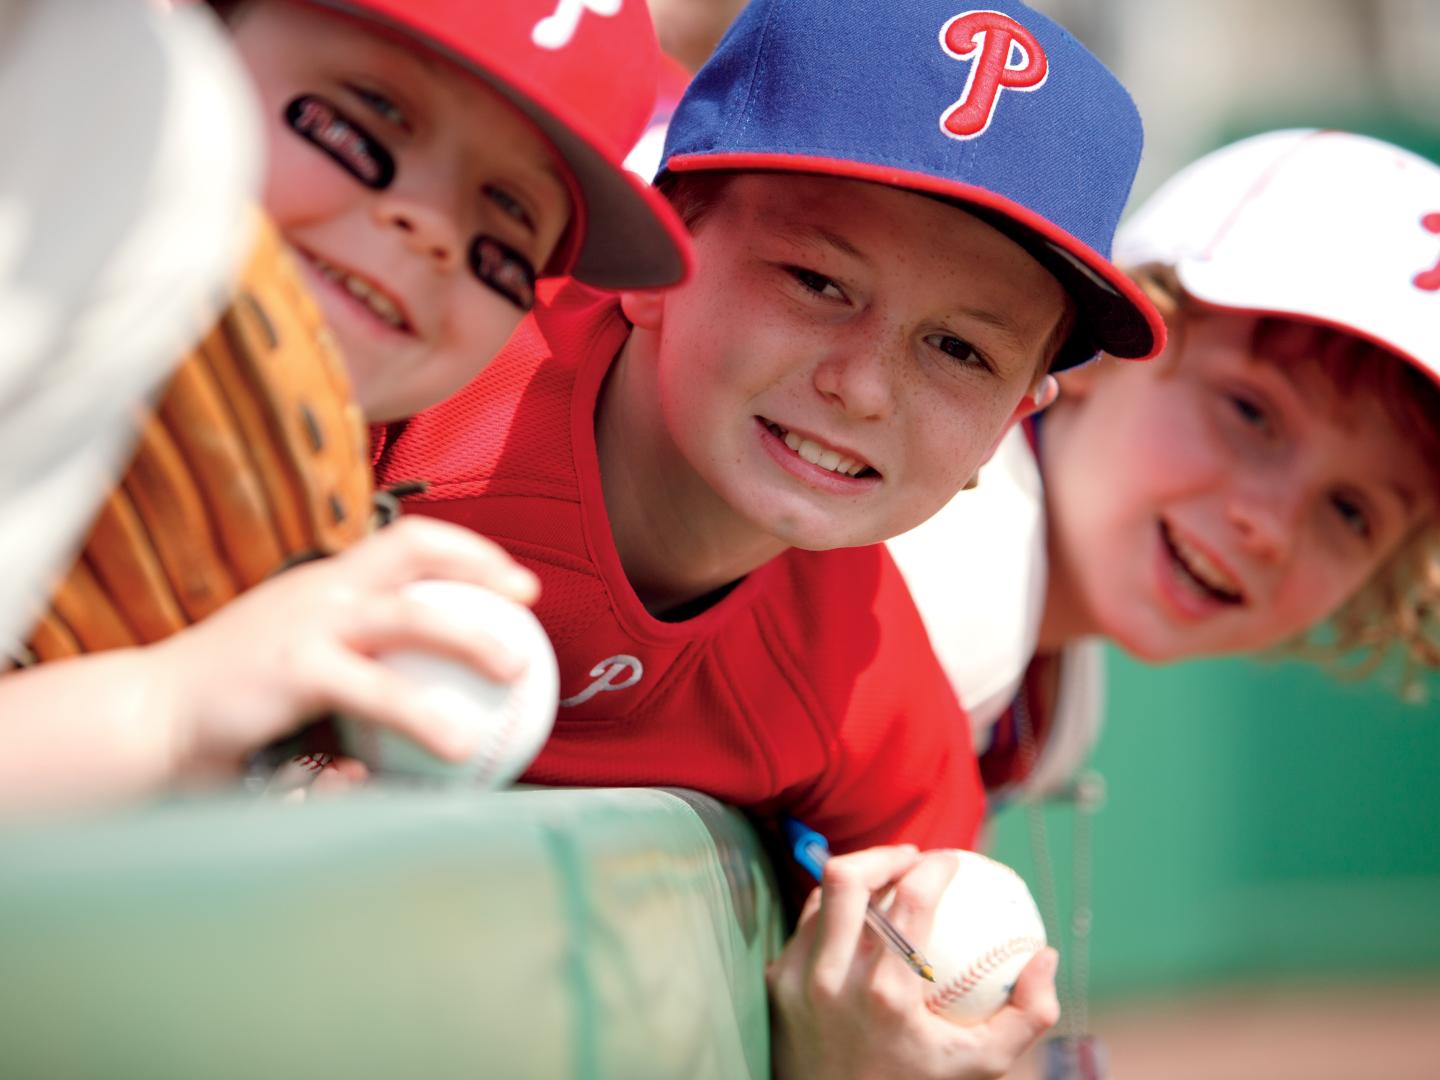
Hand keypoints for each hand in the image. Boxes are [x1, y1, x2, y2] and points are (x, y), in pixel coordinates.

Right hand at [153, 516, 540, 778]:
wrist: (149, 717)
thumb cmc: (230, 702)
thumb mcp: (299, 670)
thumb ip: (355, 675)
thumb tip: (420, 719)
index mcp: (325, 582)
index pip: (406, 541)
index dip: (470, 553)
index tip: (517, 584)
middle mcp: (321, 588)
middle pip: (415, 554)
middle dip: (482, 569)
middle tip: (528, 608)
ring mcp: (309, 623)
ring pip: (410, 617)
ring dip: (471, 638)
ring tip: (514, 673)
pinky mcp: (296, 667)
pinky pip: (375, 693)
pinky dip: (420, 718)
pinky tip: (455, 748)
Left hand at [768, 846, 1059, 1079]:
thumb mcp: (981, 1067)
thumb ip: (1028, 1015)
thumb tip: (1045, 955)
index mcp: (887, 995)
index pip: (911, 900)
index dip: (936, 865)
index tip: (953, 860)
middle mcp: (834, 980)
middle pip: (846, 877)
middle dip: (884, 853)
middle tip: (912, 858)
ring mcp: (799, 979)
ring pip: (821, 895)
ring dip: (857, 879)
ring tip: (887, 881)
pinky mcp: (777, 982)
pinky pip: (806, 925)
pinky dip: (834, 912)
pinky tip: (859, 919)